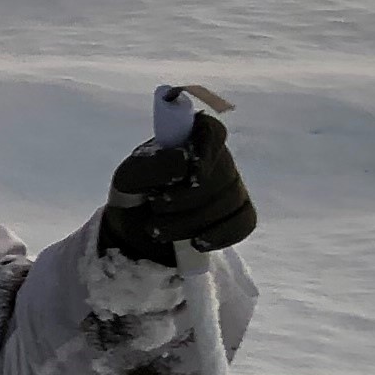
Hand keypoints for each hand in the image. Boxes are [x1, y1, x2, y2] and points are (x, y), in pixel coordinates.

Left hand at [100, 103, 254, 259]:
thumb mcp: (130, 177)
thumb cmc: (135, 193)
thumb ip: (152, 165)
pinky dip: (220, 235)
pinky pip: (244, 222)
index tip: (190, 171)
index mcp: (191, 139)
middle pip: (219, 175)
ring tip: (158, 229)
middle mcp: (217, 159)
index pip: (212, 131)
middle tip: (155, 206)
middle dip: (183, 200)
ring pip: (228, 203)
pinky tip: (197, 243)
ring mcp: (232, 186)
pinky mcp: (238, 214)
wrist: (136, 230)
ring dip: (189, 223)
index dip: (206, 150)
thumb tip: (183, 160)